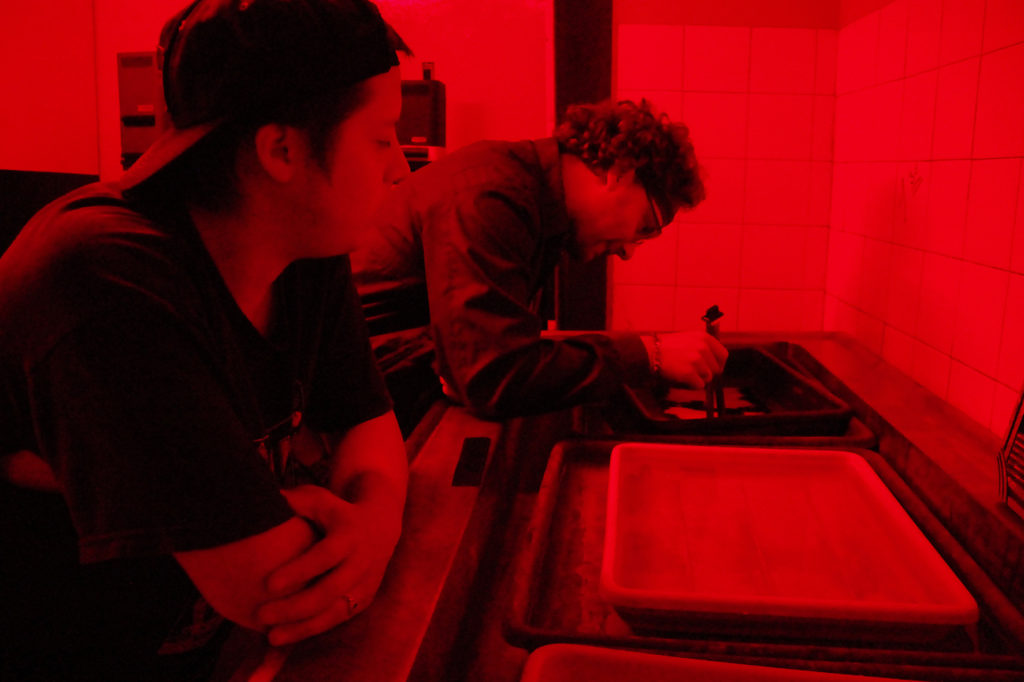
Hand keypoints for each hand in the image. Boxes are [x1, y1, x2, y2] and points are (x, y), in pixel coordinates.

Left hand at [255, 485, 401, 645]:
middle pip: (328, 591)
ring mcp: (366, 583)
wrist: (381, 524)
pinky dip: (312, 629)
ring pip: (334, 612)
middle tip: (260, 615)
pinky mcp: (365, 599)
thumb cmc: (338, 511)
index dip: (298, 570)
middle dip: (294, 606)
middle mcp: (361, 562)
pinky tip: (287, 635)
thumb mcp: (322, 500)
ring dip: (302, 626)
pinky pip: (338, 619)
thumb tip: (269, 498)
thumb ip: (297, 501)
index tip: (268, 584)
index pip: (324, 556)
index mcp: (350, 535)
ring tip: (270, 636)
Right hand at [650, 331, 727, 387]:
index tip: (711, 368)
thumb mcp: (689, 339)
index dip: (718, 364)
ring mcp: (696, 361)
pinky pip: (699, 386)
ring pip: (708, 378)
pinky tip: (680, 378)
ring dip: (698, 379)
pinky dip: (690, 385)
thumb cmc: (667, 347)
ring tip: (683, 372)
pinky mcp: (689, 374)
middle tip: (692, 371)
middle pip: (717, 369)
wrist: (649, 352)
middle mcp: (702, 348)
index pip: (723, 355)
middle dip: (706, 373)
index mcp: (704, 338)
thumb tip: (717, 364)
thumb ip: (704, 348)